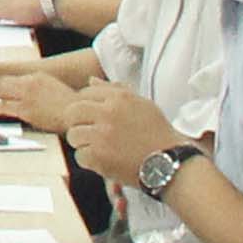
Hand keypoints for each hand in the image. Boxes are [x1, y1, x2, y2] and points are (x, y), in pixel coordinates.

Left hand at [0, 62, 89, 134]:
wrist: (79, 113)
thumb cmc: (71, 107)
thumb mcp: (54, 89)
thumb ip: (41, 88)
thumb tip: (30, 95)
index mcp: (37, 77)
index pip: (12, 78)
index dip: (2, 86)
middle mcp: (30, 83)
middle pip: (1, 82)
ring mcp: (27, 96)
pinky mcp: (26, 110)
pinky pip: (3, 108)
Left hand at [6, 70, 174, 175]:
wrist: (170, 162)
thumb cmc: (157, 133)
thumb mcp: (141, 104)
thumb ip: (115, 90)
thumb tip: (90, 80)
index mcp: (119, 98)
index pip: (84, 93)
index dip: (86, 107)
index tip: (95, 119)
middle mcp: (108, 113)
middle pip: (72, 112)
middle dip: (77, 124)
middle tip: (90, 134)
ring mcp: (102, 135)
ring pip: (73, 135)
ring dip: (84, 144)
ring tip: (101, 149)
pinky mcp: (99, 156)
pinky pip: (80, 156)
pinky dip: (90, 162)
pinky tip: (106, 161)